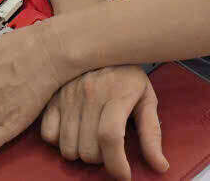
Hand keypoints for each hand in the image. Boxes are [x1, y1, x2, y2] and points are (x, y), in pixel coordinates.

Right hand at [38, 66, 168, 178]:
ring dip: (81, 152)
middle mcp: (89, 93)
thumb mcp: (147, 99)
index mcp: (116, 92)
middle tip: (109, 147)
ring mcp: (67, 95)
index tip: (124, 175)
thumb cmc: (127, 76)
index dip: (117, 164)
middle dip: (101, 159)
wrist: (101, 43)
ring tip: (92, 138)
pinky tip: (74, 130)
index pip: (110, 137)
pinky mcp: (52, 97)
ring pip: (68, 148)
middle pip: (88, 150)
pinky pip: (48, 135)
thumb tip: (160, 166)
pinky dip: (60, 141)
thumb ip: (152, 133)